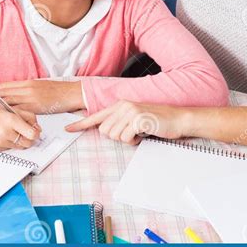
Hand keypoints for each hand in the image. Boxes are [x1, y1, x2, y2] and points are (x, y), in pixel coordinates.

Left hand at [0, 80, 84, 113]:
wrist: (72, 93)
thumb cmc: (58, 92)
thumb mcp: (41, 87)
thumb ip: (28, 90)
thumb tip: (17, 95)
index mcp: (28, 82)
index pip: (6, 85)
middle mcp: (27, 88)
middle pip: (4, 92)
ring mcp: (31, 97)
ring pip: (8, 100)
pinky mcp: (35, 106)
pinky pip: (18, 110)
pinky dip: (8, 113)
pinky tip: (2, 117)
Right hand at [0, 100, 40, 150]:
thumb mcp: (13, 107)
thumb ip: (28, 116)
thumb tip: (37, 128)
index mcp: (11, 120)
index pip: (32, 134)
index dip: (36, 132)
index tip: (36, 130)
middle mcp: (5, 132)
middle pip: (27, 143)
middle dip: (30, 138)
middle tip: (28, 132)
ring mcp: (0, 141)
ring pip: (19, 146)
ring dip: (20, 140)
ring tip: (14, 131)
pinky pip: (10, 148)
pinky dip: (11, 142)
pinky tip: (5, 133)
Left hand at [65, 100, 189, 144]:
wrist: (178, 118)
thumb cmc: (157, 122)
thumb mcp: (135, 119)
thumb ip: (120, 122)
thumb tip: (106, 131)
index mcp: (120, 105)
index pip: (96, 116)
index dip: (81, 124)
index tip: (68, 128)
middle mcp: (123, 105)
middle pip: (104, 131)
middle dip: (117, 137)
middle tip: (132, 133)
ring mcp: (130, 111)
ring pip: (114, 136)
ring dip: (127, 139)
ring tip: (140, 132)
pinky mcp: (137, 119)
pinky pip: (126, 138)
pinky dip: (134, 141)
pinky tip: (144, 133)